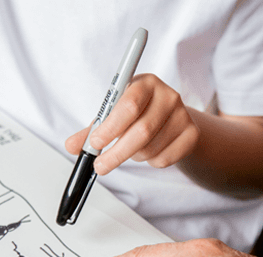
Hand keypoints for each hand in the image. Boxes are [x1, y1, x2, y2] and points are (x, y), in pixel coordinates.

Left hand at [65, 74, 199, 174]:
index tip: (95, 144)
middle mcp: (168, 95)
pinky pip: (164, 159)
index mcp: (144, 83)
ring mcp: (183, 115)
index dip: (111, 127)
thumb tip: (71, 146)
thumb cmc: (136, 115)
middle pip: (141, 131)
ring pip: (151, 148)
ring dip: (133, 156)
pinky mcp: (192, 134)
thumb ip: (92, 130)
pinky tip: (149, 151)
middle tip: (100, 166)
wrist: (170, 120)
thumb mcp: (112, 116)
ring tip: (130, 149)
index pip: (129, 104)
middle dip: (116, 153)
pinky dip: (150, 162)